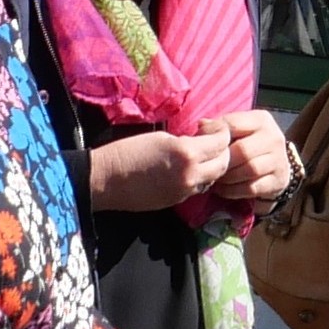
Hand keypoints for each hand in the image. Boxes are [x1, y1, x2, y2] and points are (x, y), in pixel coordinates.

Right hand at [89, 122, 233, 211]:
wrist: (103, 180)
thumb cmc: (127, 152)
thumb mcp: (160, 138)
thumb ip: (186, 141)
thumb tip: (201, 143)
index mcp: (187, 154)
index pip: (222, 142)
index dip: (221, 132)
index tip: (212, 128)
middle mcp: (192, 174)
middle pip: (224, 163)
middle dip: (222, 150)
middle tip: (210, 141)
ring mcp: (185, 191)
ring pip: (214, 178)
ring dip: (212, 166)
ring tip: (201, 156)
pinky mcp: (177, 201)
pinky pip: (198, 188)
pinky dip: (200, 178)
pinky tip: (188, 170)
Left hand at [207, 111, 291, 201]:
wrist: (272, 164)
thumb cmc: (244, 143)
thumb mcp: (234, 130)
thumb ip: (217, 127)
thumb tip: (202, 125)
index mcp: (261, 120)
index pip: (233, 125)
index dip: (214, 137)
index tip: (202, 147)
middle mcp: (274, 138)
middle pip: (243, 150)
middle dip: (222, 162)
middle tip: (209, 168)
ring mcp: (280, 160)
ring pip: (250, 170)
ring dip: (227, 177)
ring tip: (215, 179)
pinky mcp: (279, 180)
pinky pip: (252, 188)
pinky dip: (233, 190)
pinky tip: (223, 189)